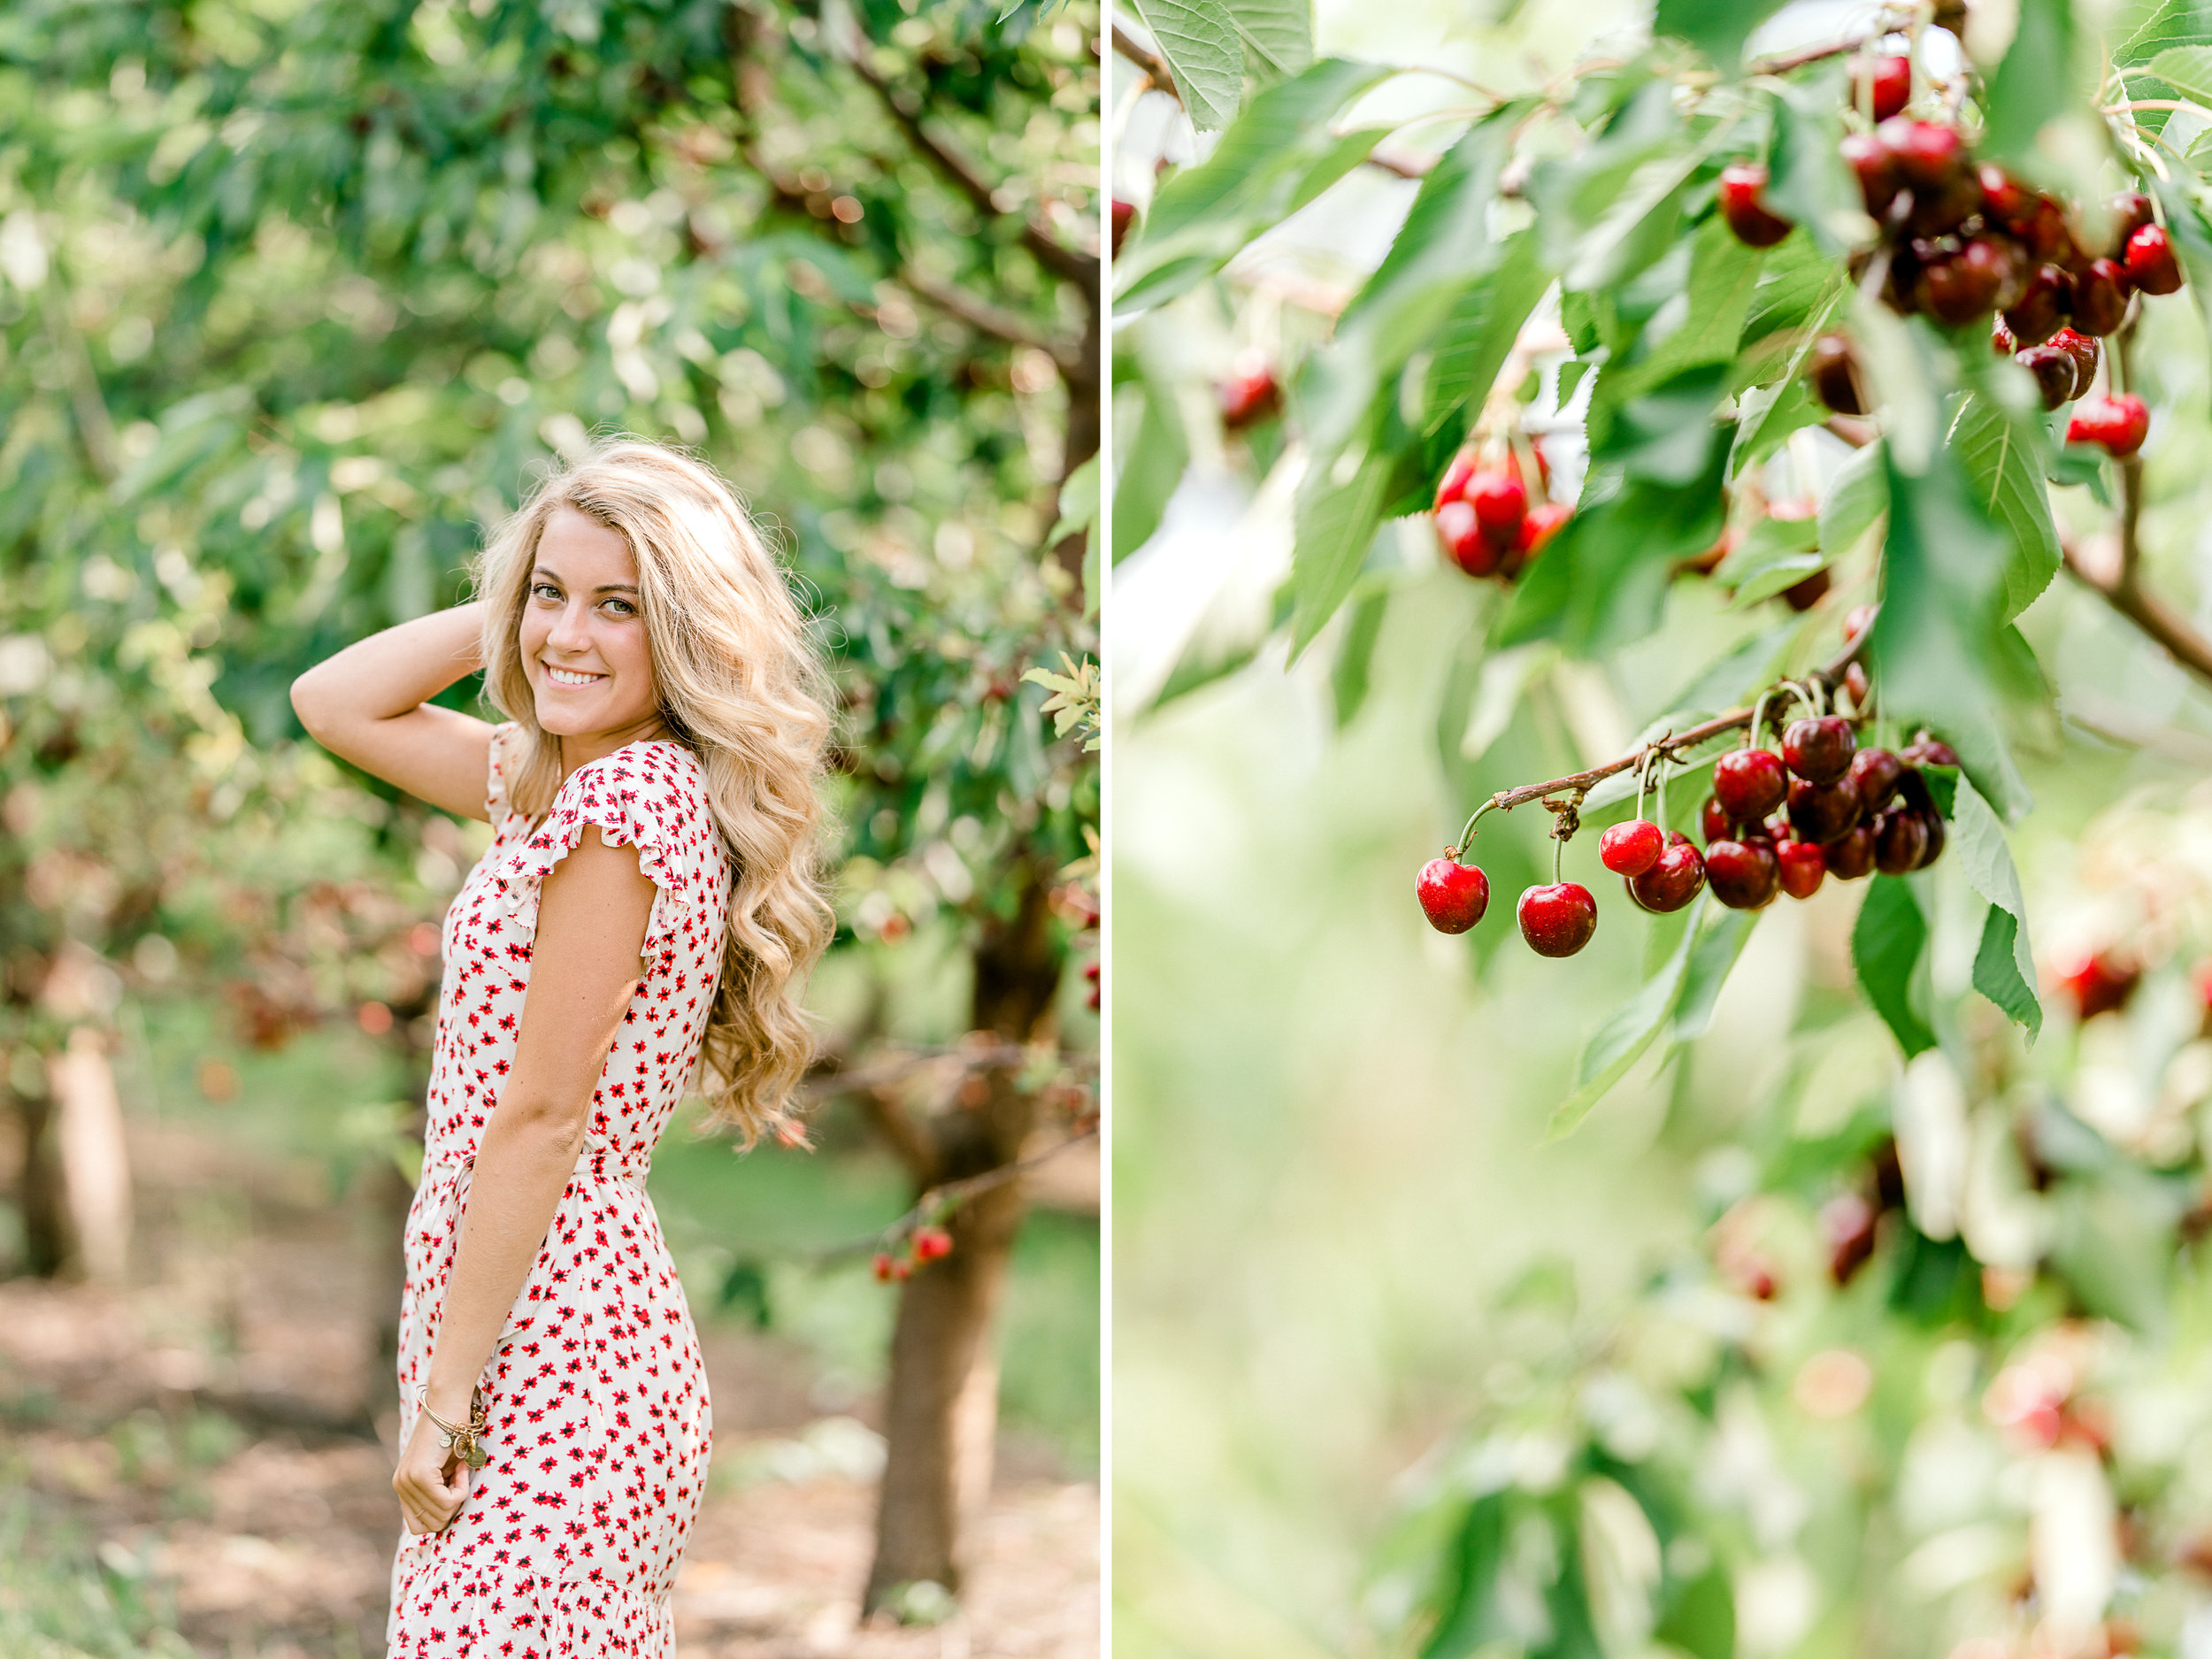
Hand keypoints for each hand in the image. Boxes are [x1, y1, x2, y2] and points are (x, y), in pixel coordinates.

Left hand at [393, 1403, 473, 1535]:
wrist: (448, 1402)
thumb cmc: (453, 1431)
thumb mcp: (444, 1469)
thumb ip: (439, 1491)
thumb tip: (446, 1517)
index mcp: (402, 1486)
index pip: (419, 1526)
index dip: (442, 1515)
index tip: (453, 1489)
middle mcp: (400, 1485)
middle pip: (431, 1525)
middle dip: (452, 1508)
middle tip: (459, 1477)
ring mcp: (407, 1481)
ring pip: (440, 1515)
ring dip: (458, 1496)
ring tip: (461, 1468)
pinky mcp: (421, 1475)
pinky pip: (447, 1501)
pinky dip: (461, 1488)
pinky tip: (462, 1466)